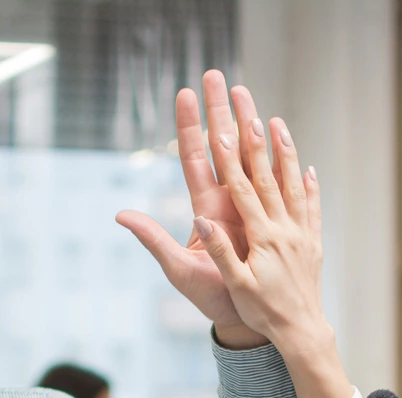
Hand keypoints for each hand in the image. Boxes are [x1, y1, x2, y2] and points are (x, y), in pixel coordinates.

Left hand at [116, 70, 268, 350]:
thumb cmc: (209, 297)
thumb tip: (120, 215)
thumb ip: (153, 239)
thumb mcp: (178, 268)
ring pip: (250, 156)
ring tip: (250, 94)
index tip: (186, 92)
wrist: (245, 317)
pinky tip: (281, 133)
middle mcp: (228, 201)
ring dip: (250, 125)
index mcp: (205, 207)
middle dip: (220, 111)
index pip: (195, 157)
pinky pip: (277, 180)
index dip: (190, 126)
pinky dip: (280, 156)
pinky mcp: (273, 218)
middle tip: (218, 76)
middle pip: (223, 146)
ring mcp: (252, 207)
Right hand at [191, 93, 353, 397]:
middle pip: (267, 177)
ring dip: (285, 153)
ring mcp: (301, 234)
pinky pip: (312, 209)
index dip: (229, 158)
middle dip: (254, 141)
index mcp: (261, 238)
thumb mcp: (235, 285)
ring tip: (278, 122)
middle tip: (247, 108)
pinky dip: (310, 187)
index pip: (242, 189)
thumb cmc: (263, 313)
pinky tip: (308, 169)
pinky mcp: (313, 245)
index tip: (218, 128)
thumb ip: (221, 251)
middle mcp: (283, 229)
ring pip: (292, 185)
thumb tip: (201, 221)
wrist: (301, 333)